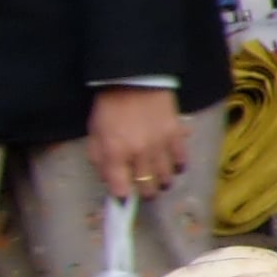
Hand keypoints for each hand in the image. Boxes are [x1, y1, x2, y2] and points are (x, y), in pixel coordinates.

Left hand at [85, 86, 188, 201]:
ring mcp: (160, 145)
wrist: (133, 80)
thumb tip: (111, 179)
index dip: (121, 196)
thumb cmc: (109, 108)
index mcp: (114, 153)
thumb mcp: (94, 134)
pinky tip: (174, 165)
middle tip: (144, 190)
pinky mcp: (175, 135)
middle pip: (147, 187)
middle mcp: (138, 154)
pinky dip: (179, 166)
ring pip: (166, 177)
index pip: (120, 189)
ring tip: (161, 181)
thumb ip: (100, 159)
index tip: (123, 195)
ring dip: (163, 182)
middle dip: (145, 193)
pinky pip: (181, 159)